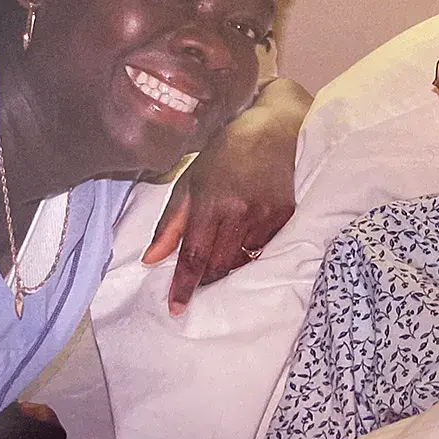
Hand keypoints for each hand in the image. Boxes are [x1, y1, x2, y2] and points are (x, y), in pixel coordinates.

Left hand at [141, 79, 311, 315]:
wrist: (273, 130)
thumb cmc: (225, 153)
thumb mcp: (189, 181)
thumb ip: (171, 223)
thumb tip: (152, 259)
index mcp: (211, 202)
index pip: (194, 255)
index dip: (184, 285)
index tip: (176, 308)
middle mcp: (240, 212)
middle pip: (218, 265)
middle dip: (205, 279)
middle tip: (196, 279)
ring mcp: (266, 216)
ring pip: (241, 262)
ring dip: (226, 267)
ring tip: (218, 256)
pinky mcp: (285, 217)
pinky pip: (262, 250)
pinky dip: (248, 252)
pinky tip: (242, 239)